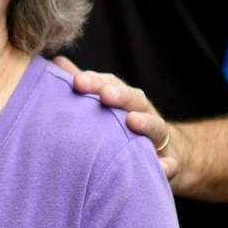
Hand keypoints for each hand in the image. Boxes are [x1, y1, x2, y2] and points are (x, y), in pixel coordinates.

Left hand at [55, 59, 180, 182]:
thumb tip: (57, 61)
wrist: (168, 153)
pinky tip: (161, 167)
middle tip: (105, 94)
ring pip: (156, 127)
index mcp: (124, 99)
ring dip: (145, 123)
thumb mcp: (106, 103)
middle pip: (134, 99)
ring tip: (131, 121)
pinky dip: (166, 165)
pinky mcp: (170, 162)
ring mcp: (158, 138)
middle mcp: (143, 113)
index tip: (78, 81)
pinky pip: (170, 164)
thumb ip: (85, 86)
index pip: (110, 84)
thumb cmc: (124, 124)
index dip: (96, 81)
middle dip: (120, 95)